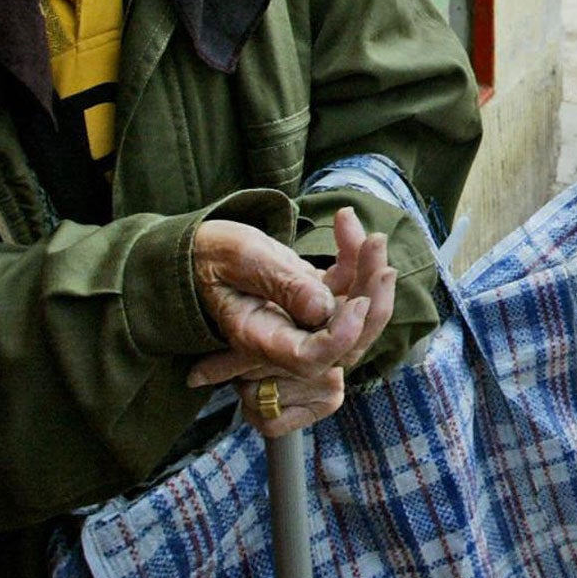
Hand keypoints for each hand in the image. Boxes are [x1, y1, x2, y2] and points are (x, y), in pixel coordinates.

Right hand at [187, 209, 397, 421]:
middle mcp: (286, 337)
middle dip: (372, 300)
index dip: (340, 338)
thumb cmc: (209, 253)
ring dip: (371, 275)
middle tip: (377, 251)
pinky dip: (355, 255)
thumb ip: (281, 283)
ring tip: (373, 236)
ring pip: (354, 315)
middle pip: (345, 343)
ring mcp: (303, 321)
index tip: (359, 302)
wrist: (199, 252)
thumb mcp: (241, 258)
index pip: (309, 358)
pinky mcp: (313, 299)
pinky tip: (345, 219)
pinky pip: (347, 286)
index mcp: (259, 337)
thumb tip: (324, 308)